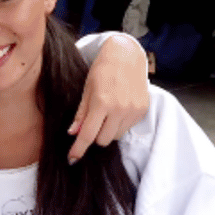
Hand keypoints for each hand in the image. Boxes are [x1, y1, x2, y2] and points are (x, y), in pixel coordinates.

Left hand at [69, 34, 148, 158]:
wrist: (127, 55)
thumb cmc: (103, 69)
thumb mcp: (87, 89)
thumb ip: (81, 113)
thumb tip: (73, 133)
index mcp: (102, 102)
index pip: (88, 135)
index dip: (79, 149)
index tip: (72, 159)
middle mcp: (119, 108)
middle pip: (103, 140)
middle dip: (96, 135)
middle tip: (94, 122)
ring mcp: (133, 110)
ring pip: (116, 136)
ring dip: (108, 131)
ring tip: (108, 113)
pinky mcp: (142, 110)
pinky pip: (127, 128)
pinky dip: (120, 124)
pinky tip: (119, 108)